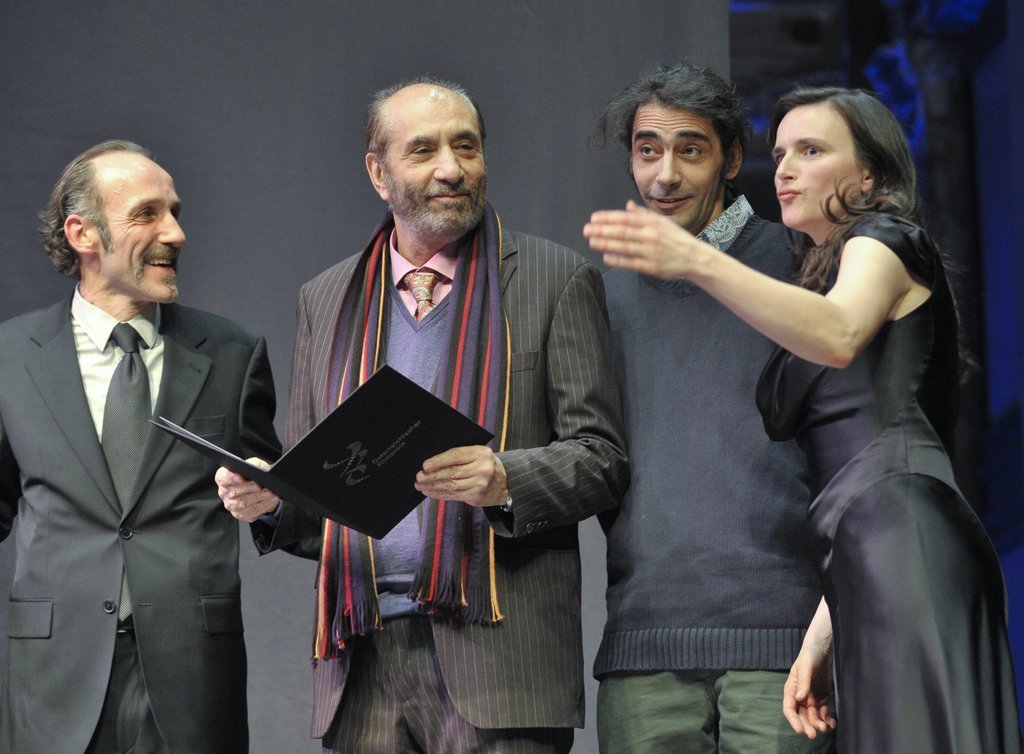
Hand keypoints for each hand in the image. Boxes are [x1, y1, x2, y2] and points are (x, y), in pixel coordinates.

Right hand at [215, 458, 280, 521]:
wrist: (262, 487)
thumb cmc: (254, 475)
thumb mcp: (255, 465)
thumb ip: (253, 464)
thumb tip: (254, 467)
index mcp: (223, 478)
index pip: (222, 477)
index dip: (229, 477)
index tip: (239, 477)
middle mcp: (225, 493)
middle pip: (234, 492)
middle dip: (248, 488)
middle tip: (259, 486)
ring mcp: (232, 505)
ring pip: (244, 503)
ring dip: (259, 498)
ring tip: (269, 493)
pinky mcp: (242, 514)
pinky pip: (253, 512)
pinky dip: (264, 505)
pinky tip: (272, 500)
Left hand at [415, 445, 507, 506]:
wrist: (506, 483)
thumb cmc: (486, 465)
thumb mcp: (478, 454)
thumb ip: (461, 454)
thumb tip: (433, 460)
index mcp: (481, 453)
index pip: (456, 456)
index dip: (439, 461)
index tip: (425, 465)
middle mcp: (481, 469)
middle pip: (452, 472)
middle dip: (432, 476)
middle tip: (418, 477)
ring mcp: (479, 484)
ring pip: (451, 486)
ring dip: (432, 486)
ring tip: (420, 485)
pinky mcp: (475, 497)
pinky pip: (453, 495)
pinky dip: (439, 494)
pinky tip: (430, 492)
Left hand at [583, 200, 706, 279]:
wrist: (695, 258)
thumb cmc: (677, 239)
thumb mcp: (662, 222)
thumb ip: (643, 214)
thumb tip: (627, 205)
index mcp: (652, 223)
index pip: (626, 218)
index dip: (608, 218)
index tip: (594, 218)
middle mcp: (651, 236)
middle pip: (622, 232)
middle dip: (602, 230)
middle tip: (586, 230)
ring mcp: (650, 252)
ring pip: (624, 247)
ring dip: (606, 244)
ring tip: (591, 241)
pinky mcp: (651, 267)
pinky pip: (631, 263)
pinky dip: (618, 260)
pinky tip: (606, 257)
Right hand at [783, 617, 836, 737]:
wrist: (824, 646)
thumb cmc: (810, 654)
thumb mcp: (805, 666)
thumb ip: (803, 682)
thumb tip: (799, 699)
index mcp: (791, 687)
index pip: (789, 707)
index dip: (793, 720)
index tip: (800, 730)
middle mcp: (800, 694)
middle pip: (801, 714)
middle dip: (806, 725)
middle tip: (813, 735)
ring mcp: (811, 695)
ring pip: (813, 715)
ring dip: (817, 723)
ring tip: (825, 729)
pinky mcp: (822, 695)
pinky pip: (824, 710)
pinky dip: (827, 718)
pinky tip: (832, 723)